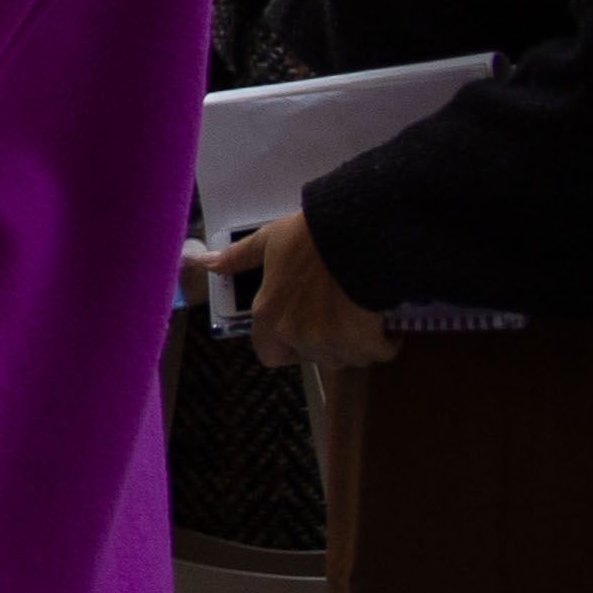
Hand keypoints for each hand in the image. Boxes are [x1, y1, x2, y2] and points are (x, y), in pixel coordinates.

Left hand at [191, 212, 391, 371]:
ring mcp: (331, 342)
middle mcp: (296, 335)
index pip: (270, 354)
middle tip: (340, 313)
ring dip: (357, 342)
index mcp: (269, 315)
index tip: (303, 329)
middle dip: (328, 342)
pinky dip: (385, 340)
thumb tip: (206, 263)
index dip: (287, 346)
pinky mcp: (365, 342)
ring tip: (363, 313)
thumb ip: (241, 258)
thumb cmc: (310, 237)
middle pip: (315, 356)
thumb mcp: (270, 240)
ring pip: (348, 356)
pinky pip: (379, 351)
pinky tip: (385, 317)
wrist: (358, 236)